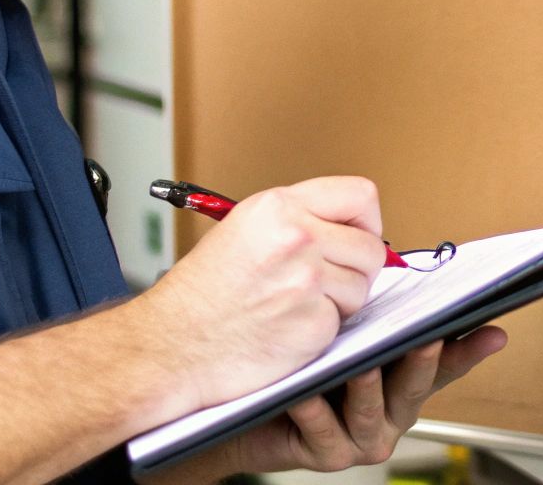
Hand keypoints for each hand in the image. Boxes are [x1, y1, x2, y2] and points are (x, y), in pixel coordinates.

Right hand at [137, 177, 389, 417]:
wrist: (172, 345)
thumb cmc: (202, 292)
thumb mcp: (244, 230)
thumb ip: (298, 220)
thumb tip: (352, 229)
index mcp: (279, 207)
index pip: (361, 196)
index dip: (365, 221)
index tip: (357, 236)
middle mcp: (297, 238)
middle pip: (370, 247)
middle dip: (356, 268)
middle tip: (327, 281)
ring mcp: (307, 282)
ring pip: (362, 287)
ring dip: (340, 301)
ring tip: (296, 305)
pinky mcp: (313, 324)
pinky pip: (342, 322)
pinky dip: (320, 329)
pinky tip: (286, 328)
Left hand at [149, 326, 508, 483]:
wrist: (243, 408)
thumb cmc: (296, 362)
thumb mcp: (341, 329)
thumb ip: (373, 307)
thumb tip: (390, 260)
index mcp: (397, 377)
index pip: (444, 361)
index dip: (468, 348)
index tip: (492, 332)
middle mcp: (387, 409)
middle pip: (416, 387)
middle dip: (423, 363)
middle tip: (426, 340)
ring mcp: (359, 435)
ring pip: (371, 412)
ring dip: (368, 389)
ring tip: (362, 366)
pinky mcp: (326, 454)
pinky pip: (322, 432)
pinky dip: (316, 412)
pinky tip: (304, 394)